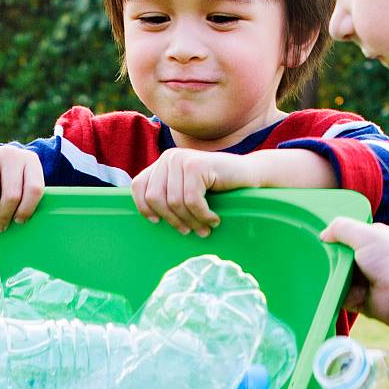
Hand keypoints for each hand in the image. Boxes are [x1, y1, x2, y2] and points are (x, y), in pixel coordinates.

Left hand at [131, 148, 254, 236]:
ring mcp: (182, 159)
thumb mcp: (187, 190)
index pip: (139, 187)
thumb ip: (169, 195)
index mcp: (163, 163)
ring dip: (192, 221)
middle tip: (188, 231)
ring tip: (204, 228)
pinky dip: (203, 215)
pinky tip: (214, 219)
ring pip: (175, 202)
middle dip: (172, 220)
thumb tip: (148, 217)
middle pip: (155, 198)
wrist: (249, 175)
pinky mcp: (196, 165)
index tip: (158, 222)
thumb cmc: (218, 188)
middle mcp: (169, 157)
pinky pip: (192, 201)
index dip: (144, 208)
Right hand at [319, 217, 388, 320]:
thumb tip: (323, 235)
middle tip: (320, 258)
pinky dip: (334, 293)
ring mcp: (363, 279)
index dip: (335, 236)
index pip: (349, 233)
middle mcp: (369, 258)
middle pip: (339, 255)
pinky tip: (331, 290)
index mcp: (374, 239)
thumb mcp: (366, 234)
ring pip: (336, 275)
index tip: (321, 239)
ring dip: (331, 276)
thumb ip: (342, 228)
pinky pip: (338, 294)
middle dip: (330, 258)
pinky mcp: (357, 298)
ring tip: (324, 275)